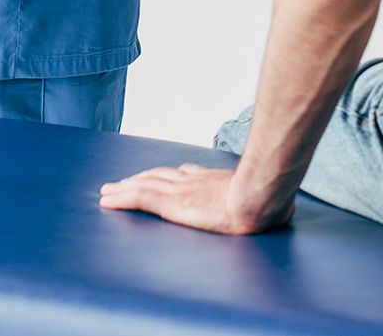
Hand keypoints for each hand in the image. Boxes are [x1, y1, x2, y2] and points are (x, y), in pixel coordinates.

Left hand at [98, 163, 290, 235]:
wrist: (260, 196)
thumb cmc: (268, 199)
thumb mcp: (262, 195)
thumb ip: (258, 197)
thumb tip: (275, 208)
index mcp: (212, 181)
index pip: (184, 174)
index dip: (168, 176)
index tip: (159, 176)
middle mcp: (193, 181)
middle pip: (158, 176)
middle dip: (139, 179)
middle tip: (120, 183)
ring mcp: (180, 190)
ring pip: (143, 185)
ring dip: (123, 187)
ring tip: (107, 191)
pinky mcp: (171, 202)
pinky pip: (139, 198)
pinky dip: (121, 198)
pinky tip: (107, 201)